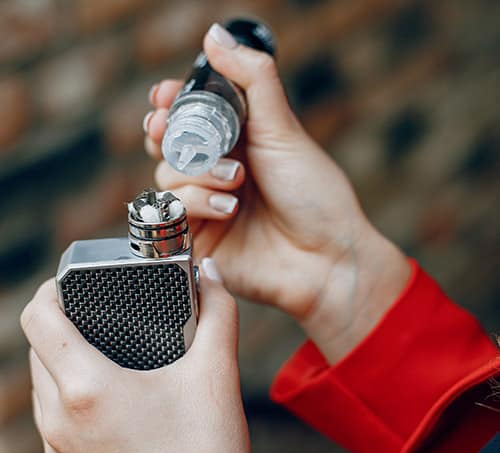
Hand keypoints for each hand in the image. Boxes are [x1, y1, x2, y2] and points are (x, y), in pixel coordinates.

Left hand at [21, 259, 251, 452]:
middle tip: (102, 313)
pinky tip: (114, 399)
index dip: (50, 289)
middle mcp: (60, 422)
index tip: (73, 282)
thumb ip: (218, 313)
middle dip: (63, 322)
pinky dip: (72, 396)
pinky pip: (55, 420)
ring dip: (65, 359)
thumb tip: (211, 272)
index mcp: (87, 389)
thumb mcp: (217, 374)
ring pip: (44, 386)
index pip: (36, 319)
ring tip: (109, 351)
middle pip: (39, 350)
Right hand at [144, 23, 410, 362]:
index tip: (164, 95)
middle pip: (168, 145)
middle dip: (167, 133)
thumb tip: (215, 35)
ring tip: (235, 181)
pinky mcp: (198, 239)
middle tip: (166, 126)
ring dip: (195, 173)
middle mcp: (219, 172)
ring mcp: (207, 206)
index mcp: (238, 143)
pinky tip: (228, 209)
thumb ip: (251, 80)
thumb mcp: (284, 129)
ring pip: (166, 176)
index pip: (190, 117)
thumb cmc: (314, 194)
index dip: (171, 103)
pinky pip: (173, 213)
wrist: (326, 258)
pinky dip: (196, 204)